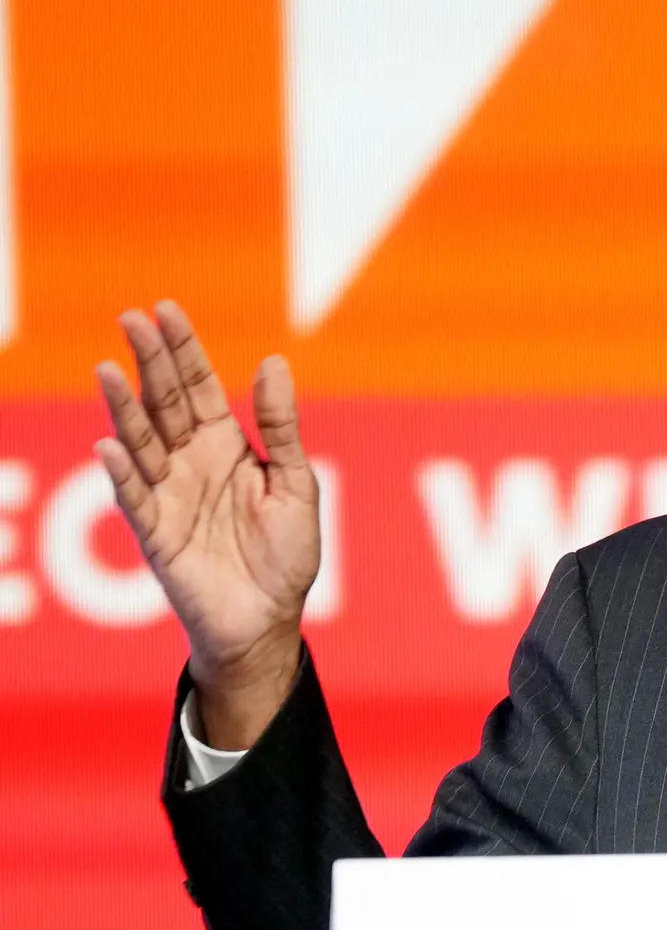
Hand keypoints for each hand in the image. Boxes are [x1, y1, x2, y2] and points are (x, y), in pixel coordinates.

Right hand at [95, 301, 319, 744]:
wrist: (269, 620)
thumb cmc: (286, 555)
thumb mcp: (295, 483)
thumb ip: (281, 427)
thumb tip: (273, 362)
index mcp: (226, 446)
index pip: (199, 387)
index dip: (182, 350)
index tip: (164, 309)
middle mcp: (191, 463)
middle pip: (165, 403)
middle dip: (149, 362)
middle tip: (130, 319)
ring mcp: (169, 495)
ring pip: (142, 442)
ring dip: (125, 407)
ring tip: (108, 369)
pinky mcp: (156, 534)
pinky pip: (134, 499)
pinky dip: (122, 474)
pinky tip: (111, 445)